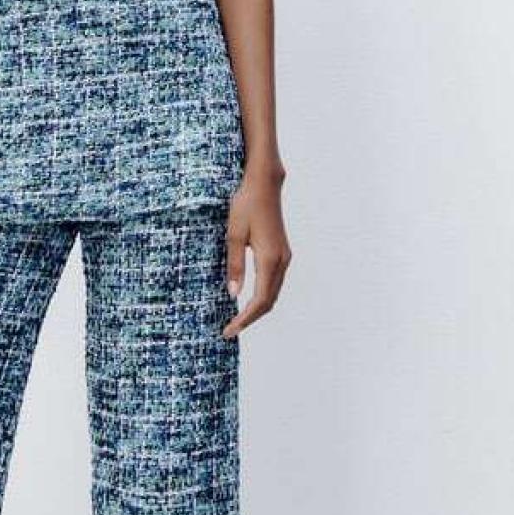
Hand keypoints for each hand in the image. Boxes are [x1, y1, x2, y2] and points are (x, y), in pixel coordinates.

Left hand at [222, 170, 291, 337]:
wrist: (264, 184)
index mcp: (270, 259)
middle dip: (250, 318)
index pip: (259, 300)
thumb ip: (234, 265)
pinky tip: (248, 298)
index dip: (245, 319)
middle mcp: (281, 261)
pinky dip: (262, 295)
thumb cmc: (246, 205)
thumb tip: (233, 293)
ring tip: (237, 318)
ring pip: (273, 293)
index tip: (229, 330)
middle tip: (229, 329)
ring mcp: (284, 256)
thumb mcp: (233, 235)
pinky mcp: (281, 252)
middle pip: (269, 301)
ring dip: (257, 308)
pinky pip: (274, 282)